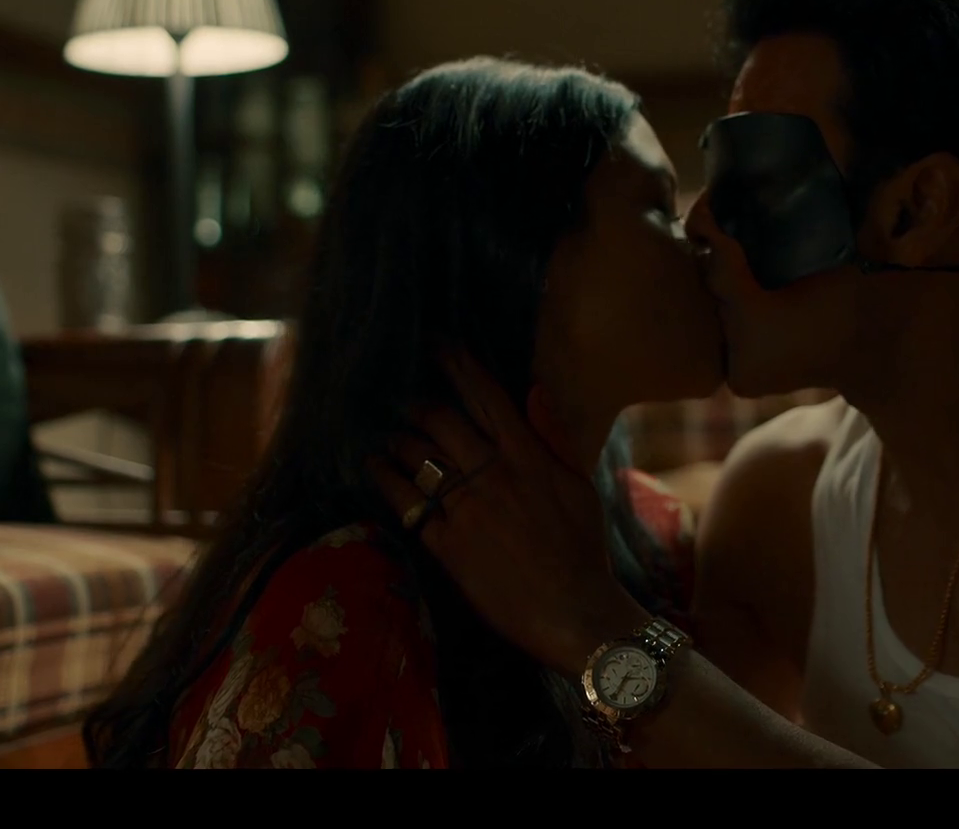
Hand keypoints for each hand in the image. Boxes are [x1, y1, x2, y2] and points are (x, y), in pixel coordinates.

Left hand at [371, 349, 649, 675]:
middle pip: (442, 420)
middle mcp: (494, 477)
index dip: (458, 366)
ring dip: (398, 438)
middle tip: (404, 398)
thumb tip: (534, 391)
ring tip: (387, 435)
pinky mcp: (448, 546)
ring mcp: (468, 511)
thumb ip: (555, 437)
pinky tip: (374, 468)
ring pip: (419, 457)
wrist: (577, 614)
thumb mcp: (581, 488)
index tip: (436, 344)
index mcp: (529, 459)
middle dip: (417, 403)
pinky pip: (408, 504)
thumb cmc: (584, 552)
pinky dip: (387, 481)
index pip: (487, 398)